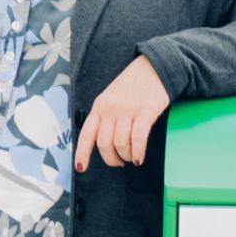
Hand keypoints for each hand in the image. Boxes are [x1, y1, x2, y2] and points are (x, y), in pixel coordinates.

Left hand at [75, 55, 170, 170]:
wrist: (154, 68)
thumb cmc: (133, 87)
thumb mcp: (111, 99)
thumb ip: (105, 118)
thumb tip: (106, 146)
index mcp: (99, 106)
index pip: (86, 134)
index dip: (82, 153)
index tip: (81, 168)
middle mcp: (110, 109)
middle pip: (104, 144)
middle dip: (111, 159)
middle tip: (119, 162)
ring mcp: (127, 110)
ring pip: (121, 144)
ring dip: (127, 156)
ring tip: (133, 157)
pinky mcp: (145, 112)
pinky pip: (138, 139)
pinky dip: (138, 152)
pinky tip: (140, 157)